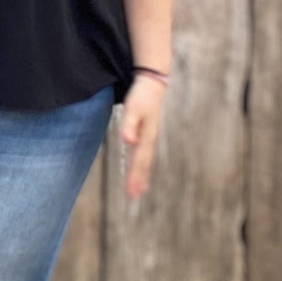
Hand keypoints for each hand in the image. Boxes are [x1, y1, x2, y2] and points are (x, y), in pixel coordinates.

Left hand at [119, 76, 165, 201]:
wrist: (153, 83)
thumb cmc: (142, 95)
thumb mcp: (133, 108)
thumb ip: (129, 125)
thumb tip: (128, 141)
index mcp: (146, 136)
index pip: (139, 161)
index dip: (135, 177)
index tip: (131, 192)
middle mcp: (149, 139)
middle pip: (143, 164)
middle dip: (138, 181)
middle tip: (132, 197)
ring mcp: (149, 136)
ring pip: (145, 161)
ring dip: (142, 176)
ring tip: (139, 191)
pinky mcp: (147, 133)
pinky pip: (144, 154)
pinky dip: (142, 165)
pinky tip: (140, 169)